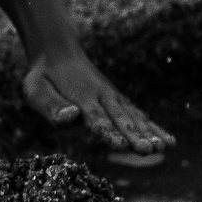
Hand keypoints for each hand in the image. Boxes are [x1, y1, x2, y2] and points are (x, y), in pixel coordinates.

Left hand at [21, 49, 171, 153]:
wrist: (58, 52)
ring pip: (134, 117)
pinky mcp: (118, 100)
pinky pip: (138, 114)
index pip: (96, 118)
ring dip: (150, 132)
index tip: (122, 145)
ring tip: (166, 147)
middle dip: (135, 135)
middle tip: (149, 150)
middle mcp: (101, 97)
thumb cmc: (43, 76)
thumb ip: (50, 105)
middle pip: (120, 118)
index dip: (109, 132)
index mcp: (81, 97)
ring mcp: (112, 97)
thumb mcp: (35, 89)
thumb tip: (71, 116)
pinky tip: (167, 140)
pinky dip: (153, 126)